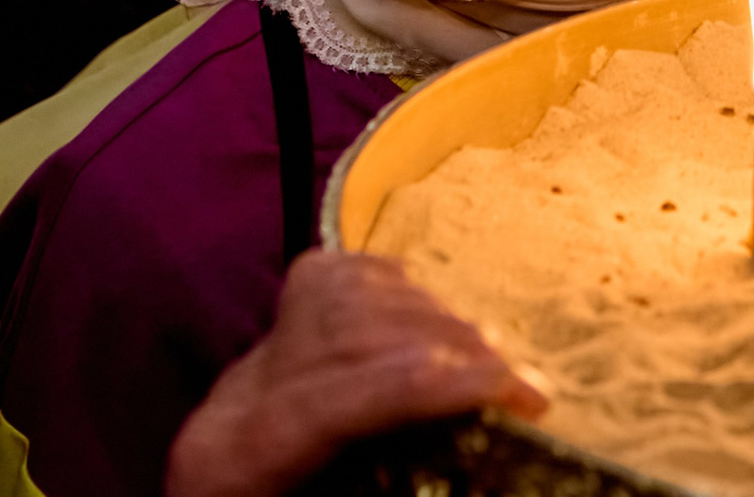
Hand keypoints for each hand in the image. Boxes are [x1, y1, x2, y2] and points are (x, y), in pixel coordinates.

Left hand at [167, 250, 547, 496]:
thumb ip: (401, 483)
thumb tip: (493, 463)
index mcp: (246, 459)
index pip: (348, 397)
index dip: (440, 384)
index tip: (516, 392)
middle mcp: (237, 399)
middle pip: (350, 336)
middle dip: (446, 346)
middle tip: (516, 379)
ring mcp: (246, 361)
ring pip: (341, 298)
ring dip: (427, 313)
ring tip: (484, 348)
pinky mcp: (260, 338)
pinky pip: (325, 277)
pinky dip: (384, 278)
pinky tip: (422, 297)